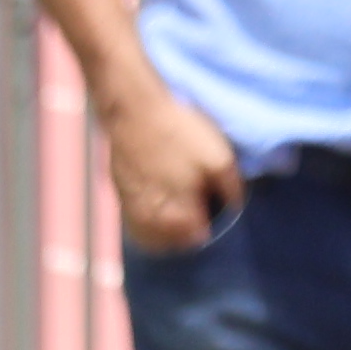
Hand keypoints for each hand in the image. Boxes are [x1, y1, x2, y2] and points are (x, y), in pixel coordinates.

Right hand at [102, 90, 245, 257]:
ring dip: (167, 229)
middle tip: (201, 206)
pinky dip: (149, 216)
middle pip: (175, 243)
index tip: (216, 208)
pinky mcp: (117, 192)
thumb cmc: (180, 134)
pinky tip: (158, 199)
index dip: (214, 225)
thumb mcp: (221, 160)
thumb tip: (233, 210)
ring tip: (179, 208)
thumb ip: (232, 193)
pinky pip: (136, 219)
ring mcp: (130, 209)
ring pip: (152, 235)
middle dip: (189, 230)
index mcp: (179, 221)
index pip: (202, 243)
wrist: (132, 106)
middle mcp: (151, 224)